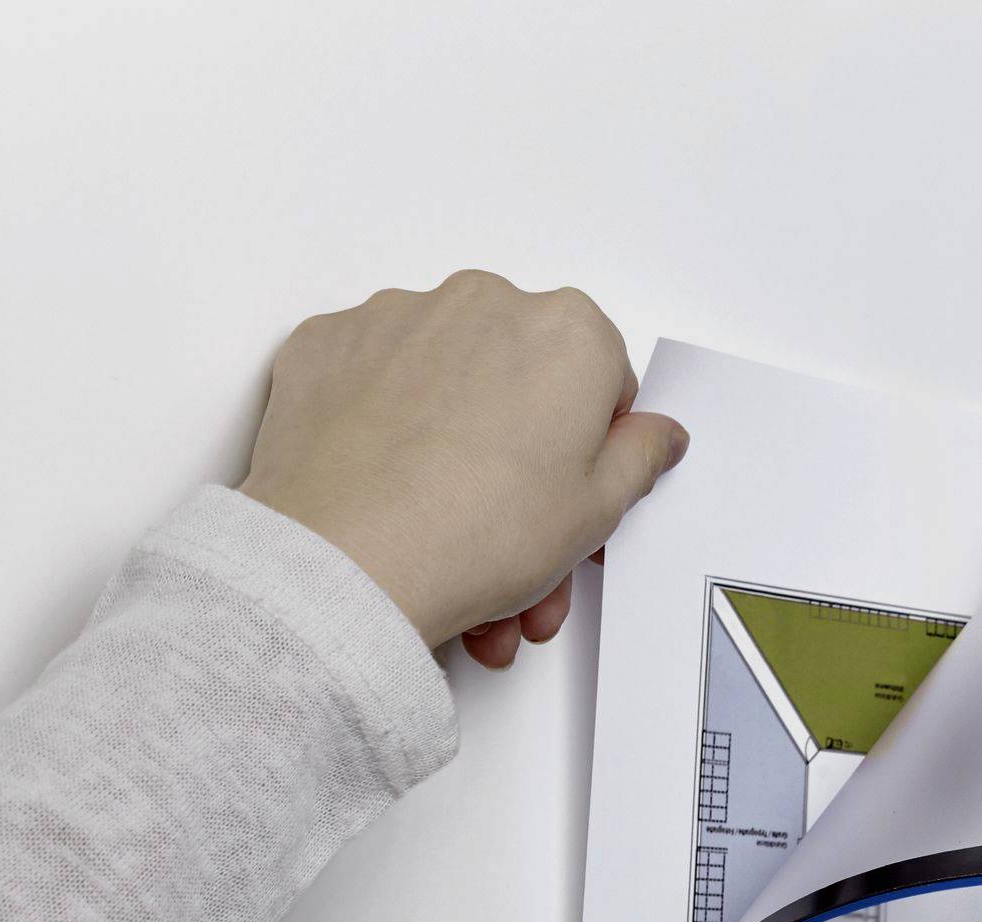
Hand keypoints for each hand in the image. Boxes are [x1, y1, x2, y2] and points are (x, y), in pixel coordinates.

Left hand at [237, 269, 689, 666]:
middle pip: (522, 380)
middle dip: (523, 460)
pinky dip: (385, 428)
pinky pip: (374, 381)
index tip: (571, 492)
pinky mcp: (329, 342)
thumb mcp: (598, 510)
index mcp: (569, 331)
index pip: (603, 378)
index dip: (592, 445)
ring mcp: (398, 316)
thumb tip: (652, 434)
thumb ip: (640, 456)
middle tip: (515, 539)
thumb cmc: (481, 530)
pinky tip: (388, 495)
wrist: (348, 559)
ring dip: (457, 454)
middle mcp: (485, 301)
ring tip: (450, 546)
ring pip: (448, 384)